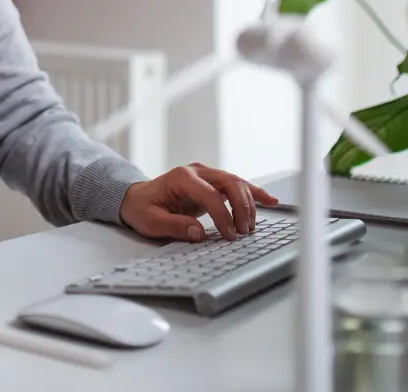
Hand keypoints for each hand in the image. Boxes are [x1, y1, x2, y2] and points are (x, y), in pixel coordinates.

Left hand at [119, 163, 278, 241]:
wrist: (136, 198)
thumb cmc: (142, 209)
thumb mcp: (151, 221)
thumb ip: (174, 226)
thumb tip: (199, 233)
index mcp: (181, 177)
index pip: (211, 194)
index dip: (223, 216)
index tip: (229, 236)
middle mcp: (197, 171)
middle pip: (229, 182)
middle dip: (242, 207)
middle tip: (244, 232)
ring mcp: (206, 175)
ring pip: (236, 183)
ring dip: (249, 203)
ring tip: (251, 227)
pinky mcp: (212, 183)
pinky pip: (237, 185)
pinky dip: (254, 193)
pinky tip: (270, 200)